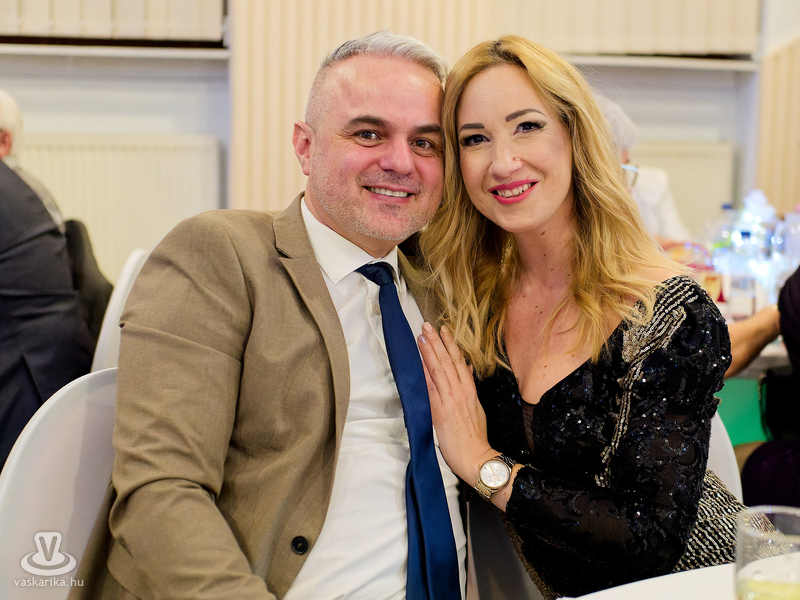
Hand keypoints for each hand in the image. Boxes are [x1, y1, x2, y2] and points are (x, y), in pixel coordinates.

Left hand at [418, 322, 496, 483]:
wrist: (476, 457)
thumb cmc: (475, 437)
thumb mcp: (477, 408)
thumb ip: (469, 388)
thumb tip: (465, 370)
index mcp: (469, 390)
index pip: (459, 361)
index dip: (450, 344)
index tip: (444, 330)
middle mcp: (460, 391)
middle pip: (447, 360)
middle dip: (437, 341)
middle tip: (427, 325)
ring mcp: (450, 400)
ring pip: (439, 369)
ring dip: (429, 351)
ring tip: (422, 336)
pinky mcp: (440, 411)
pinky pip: (431, 388)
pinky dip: (425, 373)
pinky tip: (420, 361)